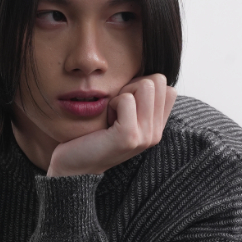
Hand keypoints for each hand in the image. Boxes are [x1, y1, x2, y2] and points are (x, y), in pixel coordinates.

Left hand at [46, 74, 176, 176]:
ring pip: (146, 85)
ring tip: (111, 115)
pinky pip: (126, 99)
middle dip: (133, 86)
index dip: (143, 86)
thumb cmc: (93, 136)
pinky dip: (112, 103)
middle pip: (158, 81)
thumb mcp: (122, 116)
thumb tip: (148, 77)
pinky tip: (105, 121)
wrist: (74, 165)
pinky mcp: (129, 136)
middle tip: (116, 110)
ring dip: (123, 94)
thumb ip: (139, 100)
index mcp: (156, 128)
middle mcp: (156, 134)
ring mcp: (145, 136)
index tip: (125, 106)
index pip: (168, 88)